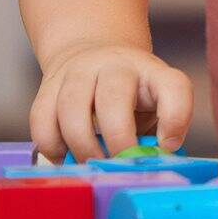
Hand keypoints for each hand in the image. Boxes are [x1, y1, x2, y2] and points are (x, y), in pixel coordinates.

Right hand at [29, 42, 192, 164]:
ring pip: (72, 108)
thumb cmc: (130, 93)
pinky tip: (65, 157)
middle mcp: (117, 65)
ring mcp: (80, 71)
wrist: (94, 53)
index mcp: (153, 72)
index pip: (174, 87)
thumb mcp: (154, 105)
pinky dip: (52, 146)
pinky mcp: (48, 85)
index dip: (175, 119)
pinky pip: (42, 119)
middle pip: (115, 98)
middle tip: (120, 164)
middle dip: (118, 139)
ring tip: (92, 164)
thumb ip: (157, 132)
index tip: (167, 146)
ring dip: (82, 146)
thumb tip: (153, 164)